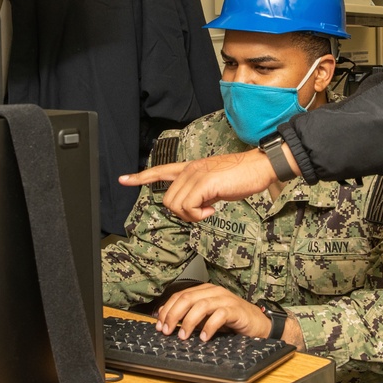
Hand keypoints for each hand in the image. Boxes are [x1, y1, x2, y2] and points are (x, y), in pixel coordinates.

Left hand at [119, 149, 276, 221]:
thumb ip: (200, 191)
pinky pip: (189, 207)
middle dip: (183, 213)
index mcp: (191, 168)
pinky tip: (212, 209)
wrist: (259, 167)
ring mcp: (196, 175)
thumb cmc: (242, 176)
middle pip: (168, 200)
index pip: (160, 170)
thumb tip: (195, 206)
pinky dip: (199, 214)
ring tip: (208, 209)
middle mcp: (190, 169)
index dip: (140, 177)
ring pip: (176, 205)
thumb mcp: (215, 184)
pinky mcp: (204, 183)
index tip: (124, 179)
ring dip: (192, 215)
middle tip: (202, 212)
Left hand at [154, 282, 270, 340]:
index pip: (179, 295)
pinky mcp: (236, 310)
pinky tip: (204, 337)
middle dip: (173, 315)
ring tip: (183, 336)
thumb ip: (191, 317)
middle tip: (167, 331)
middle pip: (187, 298)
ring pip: (201, 305)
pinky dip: (209, 327)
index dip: (167, 310)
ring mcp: (225, 299)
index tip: (159, 324)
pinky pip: (219, 315)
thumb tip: (168, 323)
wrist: (257, 324)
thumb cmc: (232, 321)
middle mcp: (214, 292)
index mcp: (205, 291)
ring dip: (188, 321)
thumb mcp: (207, 318)